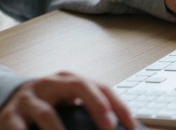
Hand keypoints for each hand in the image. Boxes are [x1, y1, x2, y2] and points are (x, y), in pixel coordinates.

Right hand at [0, 72, 134, 129]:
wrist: (9, 99)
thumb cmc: (49, 103)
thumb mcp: (70, 102)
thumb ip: (91, 112)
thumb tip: (122, 129)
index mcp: (71, 80)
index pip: (102, 88)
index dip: (120, 106)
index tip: (132, 126)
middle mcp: (52, 84)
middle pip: (80, 86)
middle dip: (98, 106)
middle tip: (110, 128)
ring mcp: (29, 99)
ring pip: (47, 113)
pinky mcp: (9, 115)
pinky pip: (18, 129)